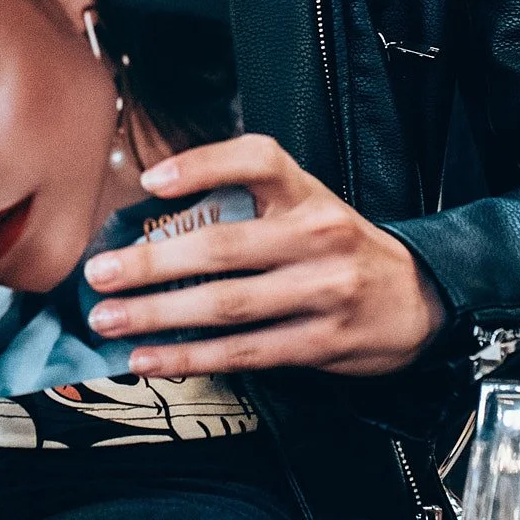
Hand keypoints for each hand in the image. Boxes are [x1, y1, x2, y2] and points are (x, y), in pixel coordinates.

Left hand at [83, 133, 444, 376]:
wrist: (419, 298)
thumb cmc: (339, 247)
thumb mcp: (307, 207)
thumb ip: (247, 207)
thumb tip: (155, 221)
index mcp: (307, 193)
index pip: (258, 160)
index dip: (203, 165)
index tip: (152, 181)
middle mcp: (315, 236)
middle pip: (224, 247)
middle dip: (153, 263)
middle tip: (100, 272)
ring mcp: (321, 292)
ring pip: (227, 306)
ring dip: (159, 315)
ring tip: (110, 320)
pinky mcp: (320, 343)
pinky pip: (244, 353)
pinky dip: (190, 358)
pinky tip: (150, 359)